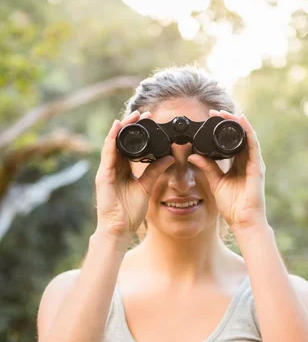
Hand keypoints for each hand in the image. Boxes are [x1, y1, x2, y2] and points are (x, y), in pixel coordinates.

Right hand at [95, 110, 174, 240]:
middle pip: (121, 140)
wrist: (119, 228)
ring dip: (122, 128)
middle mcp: (113, 167)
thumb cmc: (130, 212)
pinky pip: (108, 153)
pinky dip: (112, 139)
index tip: (150, 120)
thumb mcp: (146, 186)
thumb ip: (155, 171)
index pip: (130, 145)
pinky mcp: (103, 175)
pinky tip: (117, 127)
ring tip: (132, 116)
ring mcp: (107, 170)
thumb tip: (169, 158)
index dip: (138, 132)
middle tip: (143, 113)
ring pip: (113, 143)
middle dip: (131, 125)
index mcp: (123, 169)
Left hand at [187, 109, 267, 231]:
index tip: (209, 119)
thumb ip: (207, 168)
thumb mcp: (216, 183)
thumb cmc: (232, 206)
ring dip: (237, 123)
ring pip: (247, 136)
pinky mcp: (257, 167)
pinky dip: (248, 131)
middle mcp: (248, 161)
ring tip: (225, 113)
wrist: (243, 221)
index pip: (231, 142)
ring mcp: (254, 163)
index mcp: (238, 165)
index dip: (222, 129)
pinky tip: (241, 121)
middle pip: (239, 136)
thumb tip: (193, 156)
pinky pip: (253, 145)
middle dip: (228, 122)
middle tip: (215, 112)